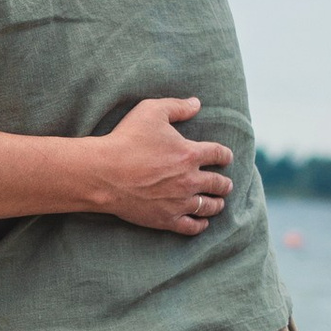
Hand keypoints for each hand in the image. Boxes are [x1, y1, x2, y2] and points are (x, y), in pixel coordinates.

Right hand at [95, 97, 234, 235]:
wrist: (104, 173)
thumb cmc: (126, 140)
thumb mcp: (151, 111)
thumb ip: (177, 107)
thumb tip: (196, 103)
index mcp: (190, 154)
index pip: (219, 154)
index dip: (225, 155)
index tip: (226, 158)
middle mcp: (190, 180)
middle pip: (219, 183)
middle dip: (225, 183)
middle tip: (226, 184)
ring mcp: (179, 202)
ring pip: (208, 206)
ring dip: (217, 204)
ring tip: (219, 203)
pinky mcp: (166, 219)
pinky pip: (191, 226)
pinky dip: (200, 224)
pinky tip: (202, 222)